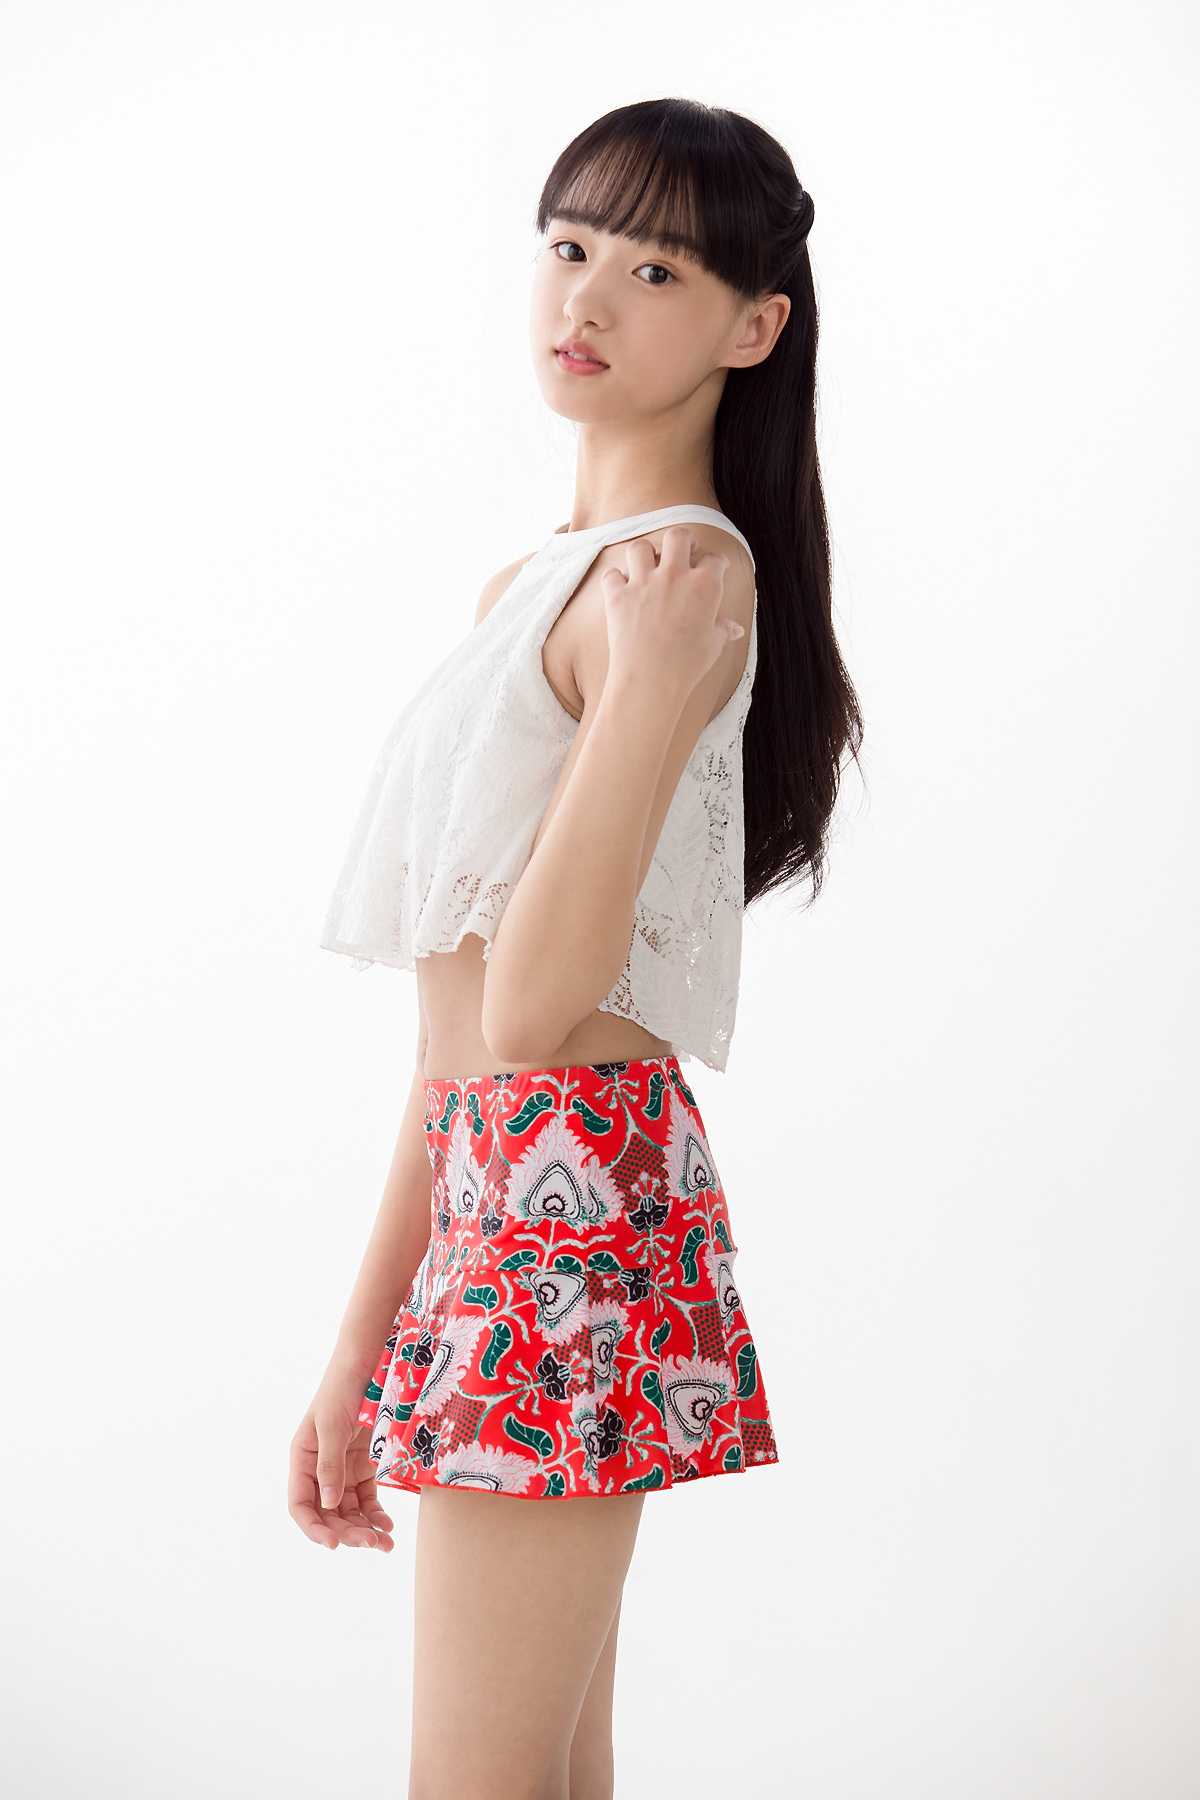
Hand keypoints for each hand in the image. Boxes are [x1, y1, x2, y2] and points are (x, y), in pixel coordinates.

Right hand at [288, 1358, 395, 1551]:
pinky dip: (376, 1514)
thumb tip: (329, 1505)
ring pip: (349, 1510)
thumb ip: (330, 1464)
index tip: (333, 1544)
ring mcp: (344, 1467)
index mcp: (303, 1457)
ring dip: (364, 1529)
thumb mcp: (333, 1424)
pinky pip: (368, 1498)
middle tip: (370, 1543)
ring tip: (384, 1543)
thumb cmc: (344, 1386)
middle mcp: (321, 1467)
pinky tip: (387, 1526)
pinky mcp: (366, 1464)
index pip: (301, 1504)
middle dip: (346, 1531)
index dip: (314, 1528)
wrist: (372, 1360)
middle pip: (328, 1512)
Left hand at [600, 525, 744, 702]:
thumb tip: (735, 629)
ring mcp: (643, 582)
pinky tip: (621, 589)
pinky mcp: (617, 595)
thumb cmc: (687, 666)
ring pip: (640, 547)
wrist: (650, 680)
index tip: (714, 570)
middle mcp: (674, 576)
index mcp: (705, 585)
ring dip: (644, 555)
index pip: (715, 559)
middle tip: (682, 552)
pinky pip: (612, 574)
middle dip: (682, 541)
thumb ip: (722, 630)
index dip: (716, 564)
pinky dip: (615, 580)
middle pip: (679, 536)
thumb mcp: (712, 646)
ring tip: (647, 567)